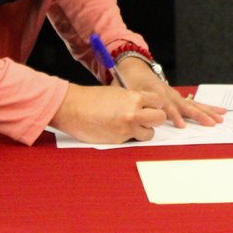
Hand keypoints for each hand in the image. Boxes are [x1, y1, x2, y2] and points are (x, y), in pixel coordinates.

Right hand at [49, 83, 168, 143]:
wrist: (72, 108)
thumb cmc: (92, 98)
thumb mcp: (118, 92)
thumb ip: (135, 99)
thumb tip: (147, 105)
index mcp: (134, 98)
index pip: (159, 101)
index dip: (155, 103)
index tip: (150, 105)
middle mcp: (133, 114)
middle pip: (160, 118)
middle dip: (155, 117)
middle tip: (146, 116)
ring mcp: (127, 129)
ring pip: (150, 133)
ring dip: (144, 129)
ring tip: (132, 124)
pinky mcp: (119, 140)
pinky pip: (134, 139)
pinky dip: (131, 136)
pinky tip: (120, 129)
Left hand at [114, 57, 225, 127]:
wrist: (134, 69)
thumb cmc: (129, 83)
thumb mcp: (125, 93)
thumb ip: (129, 104)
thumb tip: (132, 118)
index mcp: (156, 92)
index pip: (167, 106)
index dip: (174, 115)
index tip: (180, 126)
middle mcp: (169, 93)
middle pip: (186, 105)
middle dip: (199, 114)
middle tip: (211, 123)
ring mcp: (175, 94)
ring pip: (194, 104)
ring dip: (207, 112)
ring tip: (220, 118)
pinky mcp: (179, 96)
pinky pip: (195, 102)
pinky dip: (207, 107)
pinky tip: (220, 110)